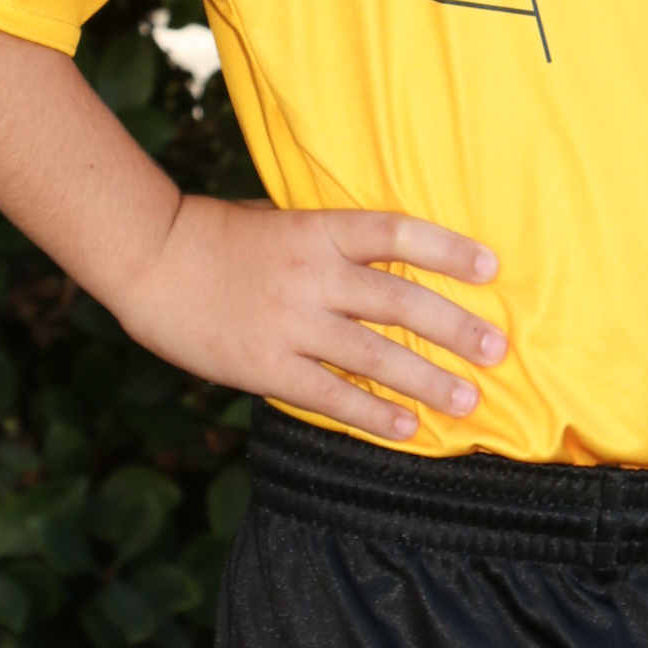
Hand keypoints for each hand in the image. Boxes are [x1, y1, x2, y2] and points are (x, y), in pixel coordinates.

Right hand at [113, 196, 507, 441]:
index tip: (492, 267)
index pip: (398, 234)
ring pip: (374, 356)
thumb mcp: (283, 219)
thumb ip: (332, 240)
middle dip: (455, 328)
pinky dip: (372, 413)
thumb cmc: (221, 235)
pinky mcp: (265, 365)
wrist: (151, 258)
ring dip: (427, 380)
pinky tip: (406, 428)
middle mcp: (313, 274)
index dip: (449, 250)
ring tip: (469, 400)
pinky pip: (330, 395)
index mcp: (319, 229)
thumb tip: (390, 259)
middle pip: (400, 301)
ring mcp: (290, 322)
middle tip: (497, 350)